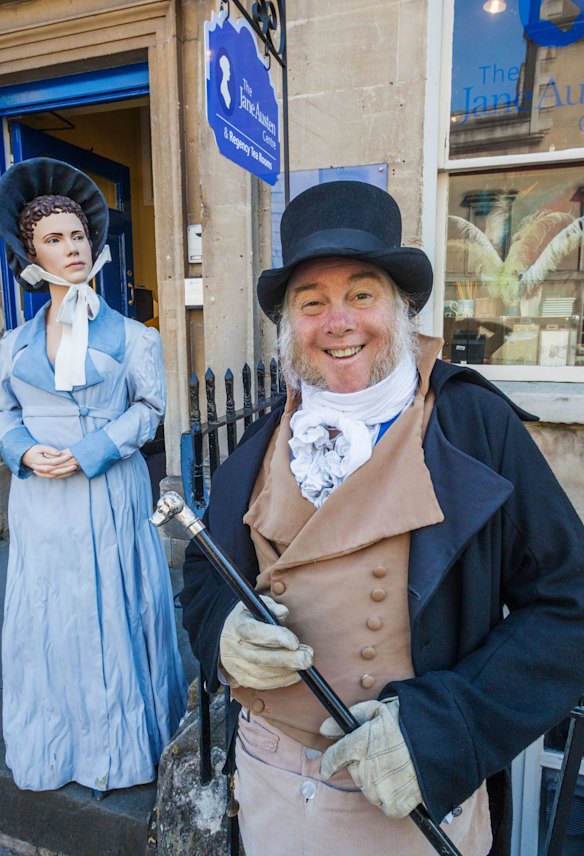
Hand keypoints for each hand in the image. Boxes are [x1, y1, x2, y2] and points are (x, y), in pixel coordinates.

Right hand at [22, 445, 79, 478]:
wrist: (24, 457)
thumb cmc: (33, 450)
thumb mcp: (40, 447)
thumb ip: (50, 450)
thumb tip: (60, 453)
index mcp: (40, 462)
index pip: (53, 462)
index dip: (62, 459)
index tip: (70, 455)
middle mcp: (42, 469)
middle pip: (56, 471)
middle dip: (66, 468)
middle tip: (76, 464)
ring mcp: (43, 473)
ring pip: (56, 475)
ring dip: (66, 473)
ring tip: (75, 469)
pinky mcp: (46, 474)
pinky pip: (55, 477)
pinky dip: (63, 475)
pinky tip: (70, 472)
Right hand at [219, 596, 312, 689]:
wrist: (226, 637)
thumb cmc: (248, 618)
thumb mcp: (256, 605)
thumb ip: (271, 606)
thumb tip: (283, 612)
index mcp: (237, 625)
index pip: (254, 632)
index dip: (275, 637)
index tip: (294, 642)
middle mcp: (233, 647)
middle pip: (259, 657)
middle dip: (287, 659)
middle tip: (307, 658)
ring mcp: (236, 665)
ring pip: (262, 673)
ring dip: (287, 670)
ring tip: (305, 662)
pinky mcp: (241, 678)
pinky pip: (263, 683)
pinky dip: (281, 680)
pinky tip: (296, 673)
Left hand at [320, 698, 422, 818]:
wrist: (439, 739)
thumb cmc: (407, 722)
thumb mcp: (376, 710)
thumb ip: (349, 719)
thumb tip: (324, 730)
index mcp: (359, 745)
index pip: (333, 758)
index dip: (328, 763)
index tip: (327, 769)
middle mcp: (366, 770)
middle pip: (355, 774)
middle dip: (363, 765)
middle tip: (382, 754)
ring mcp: (380, 789)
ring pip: (369, 790)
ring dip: (377, 782)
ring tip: (395, 766)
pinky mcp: (396, 804)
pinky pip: (387, 806)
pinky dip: (393, 798)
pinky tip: (402, 783)